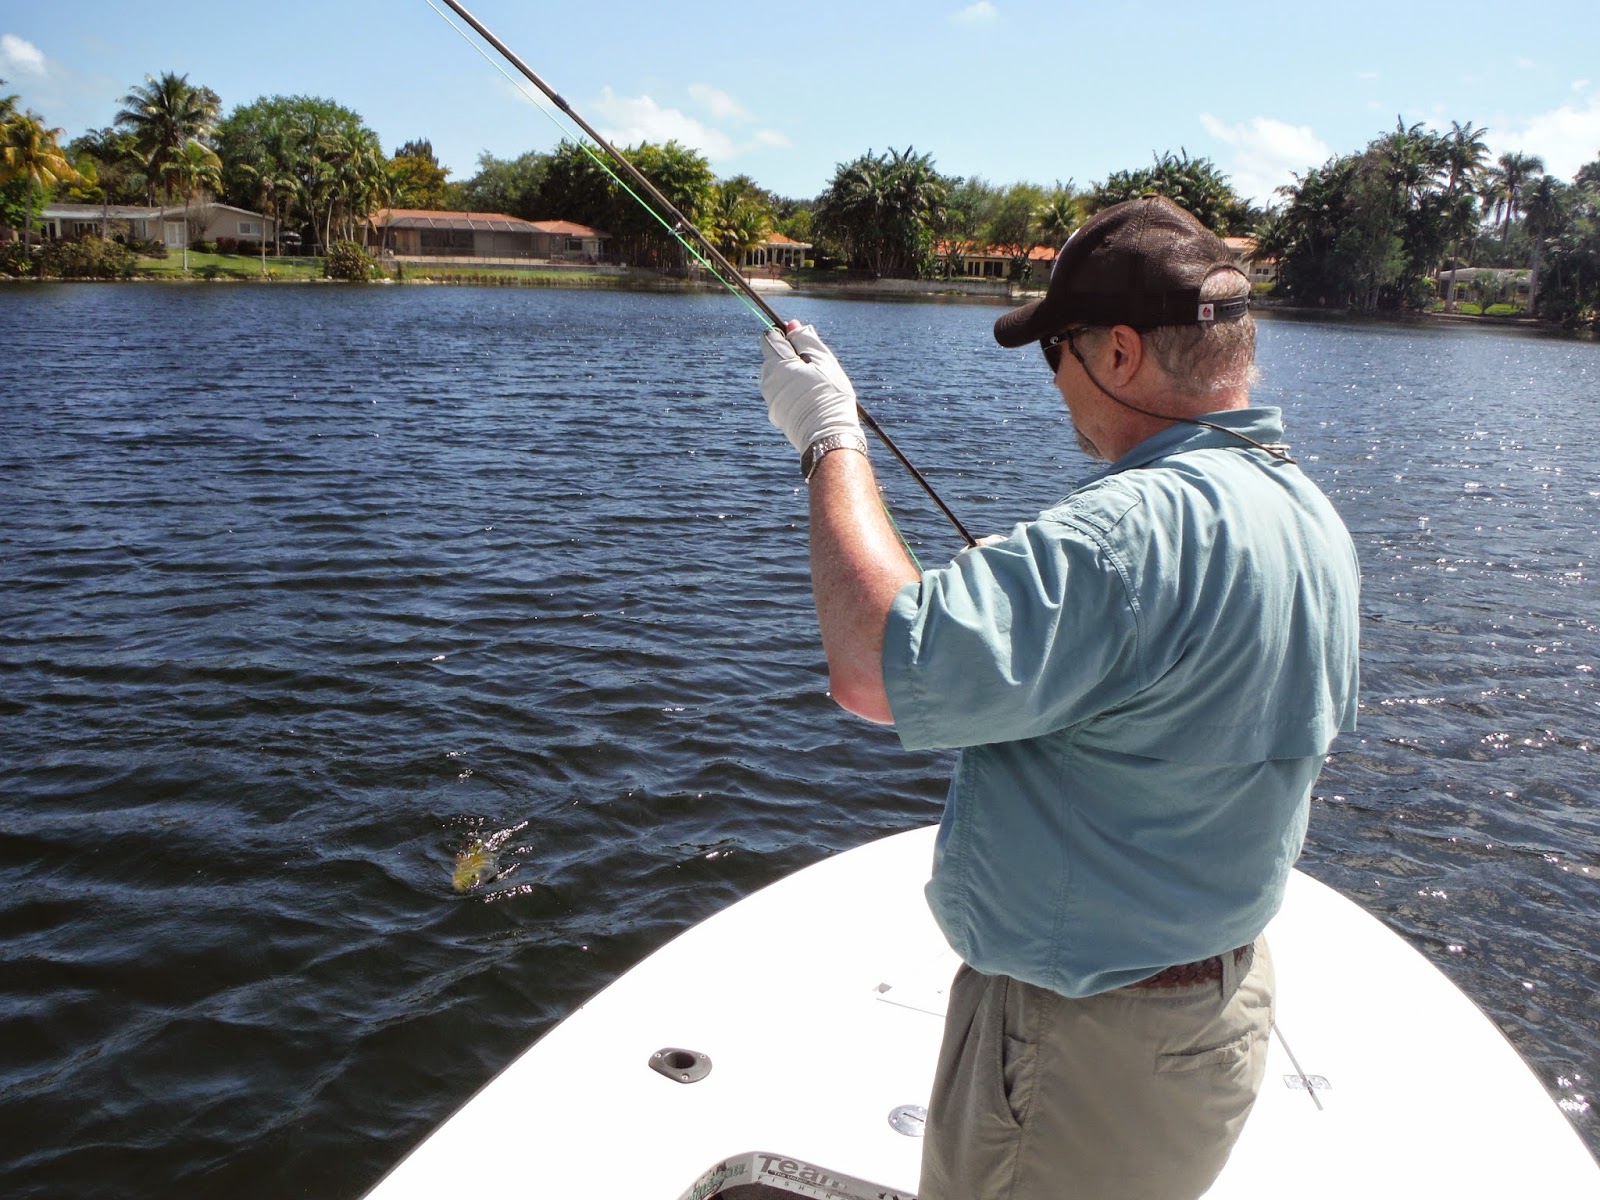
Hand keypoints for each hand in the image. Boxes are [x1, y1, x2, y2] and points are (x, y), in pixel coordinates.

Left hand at [759, 322, 862, 452]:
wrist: (828, 436)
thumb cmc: (829, 395)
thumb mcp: (823, 360)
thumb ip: (805, 339)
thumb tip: (791, 323)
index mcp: (776, 364)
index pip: (769, 337)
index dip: (785, 336)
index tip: (801, 342)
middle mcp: (768, 381)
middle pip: (772, 358)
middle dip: (789, 357)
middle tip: (814, 366)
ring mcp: (770, 399)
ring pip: (777, 377)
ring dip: (791, 375)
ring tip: (814, 385)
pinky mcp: (776, 415)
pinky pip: (781, 395)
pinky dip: (792, 392)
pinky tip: (811, 399)